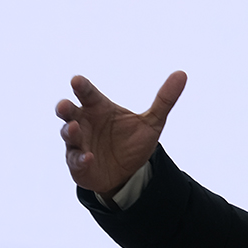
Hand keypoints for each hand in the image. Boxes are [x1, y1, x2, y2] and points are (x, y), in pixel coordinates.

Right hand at [55, 71, 186, 197]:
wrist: (129, 173)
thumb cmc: (133, 141)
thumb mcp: (152, 122)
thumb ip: (164, 99)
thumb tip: (182, 74)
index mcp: (98, 107)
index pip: (87, 93)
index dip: (82, 86)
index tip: (77, 80)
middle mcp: (84, 123)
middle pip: (69, 112)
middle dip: (64, 108)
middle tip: (65, 105)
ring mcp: (79, 143)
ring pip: (68, 135)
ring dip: (70, 131)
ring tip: (75, 128)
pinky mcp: (79, 164)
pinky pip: (76, 160)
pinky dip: (81, 159)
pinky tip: (89, 157)